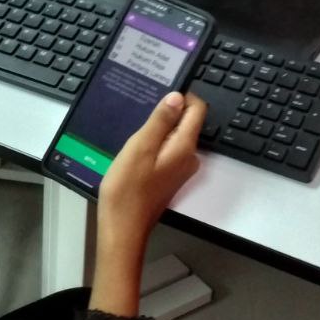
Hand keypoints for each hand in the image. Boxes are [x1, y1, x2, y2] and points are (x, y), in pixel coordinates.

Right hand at [91, 91, 205, 315]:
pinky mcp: (169, 178)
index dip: (181, 96)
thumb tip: (177, 96)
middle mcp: (189, 158)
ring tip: (134, 130)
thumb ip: (160, 121)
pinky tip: (135, 149)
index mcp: (184, 147)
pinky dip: (154, 144)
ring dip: (158, 129)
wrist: (122, 228)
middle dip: (167, 111)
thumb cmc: (127, 189)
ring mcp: (180, 169)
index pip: (197, 109)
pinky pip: (166, 151)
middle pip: (186, 122)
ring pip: (174, 137)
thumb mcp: (140, 147)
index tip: (159, 91)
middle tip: (140, 110)